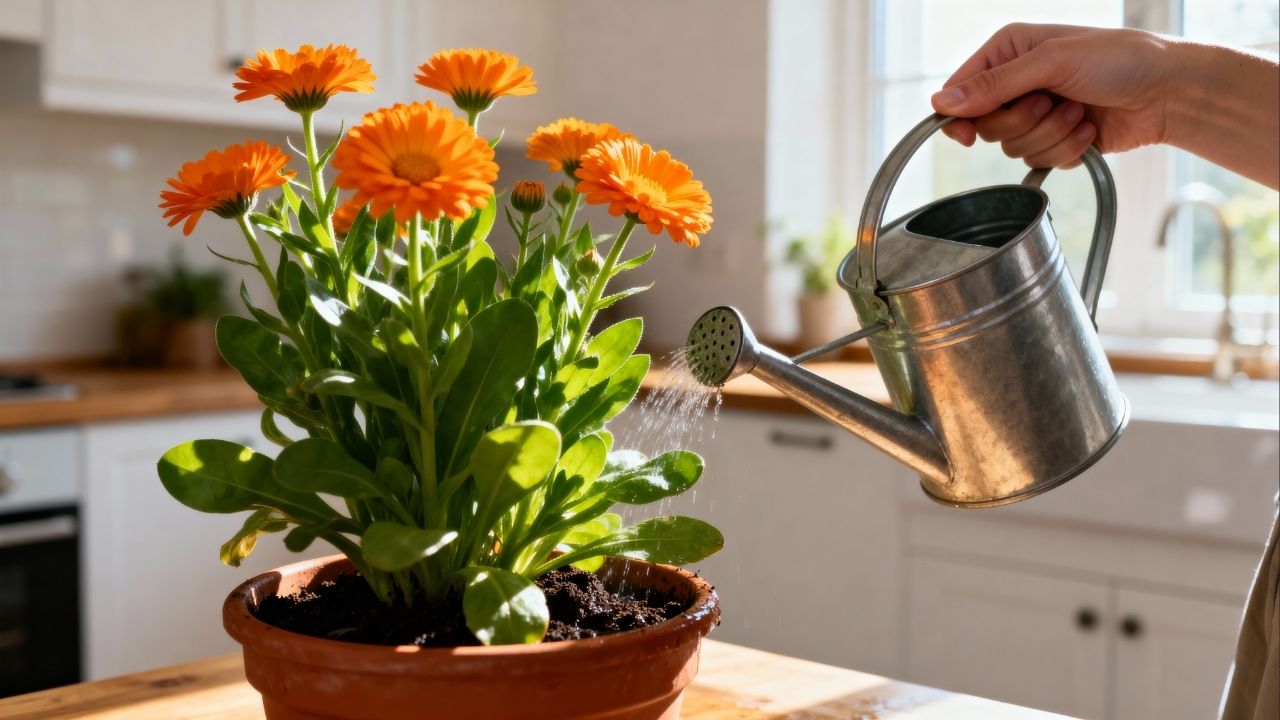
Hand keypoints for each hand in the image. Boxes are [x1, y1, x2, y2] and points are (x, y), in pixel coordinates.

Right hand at [931, 24, 1175, 167]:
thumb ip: (994, 84)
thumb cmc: (1118, 59)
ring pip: (1012, 148)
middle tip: (1052, 101)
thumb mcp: (1051, 62)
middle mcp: (1018, 82)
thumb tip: (941, 102)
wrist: (1167, 91)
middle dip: (1023, 121)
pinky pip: (1039, 161)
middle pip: (986, 125)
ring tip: (1080, 112)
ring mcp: (1037, 114)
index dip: (958, 116)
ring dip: (1051, 134)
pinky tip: (1089, 129)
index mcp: (1009, 52)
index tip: (965, 136)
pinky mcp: (1055, 141)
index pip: (960, 91)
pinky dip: (1065, 149)